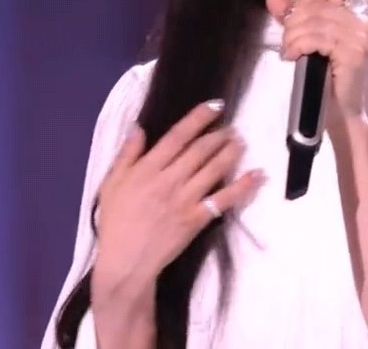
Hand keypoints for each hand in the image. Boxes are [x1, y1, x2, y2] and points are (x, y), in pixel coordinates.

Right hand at [91, 101, 264, 302]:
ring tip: (241, 142)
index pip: (177, 136)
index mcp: (147, 168)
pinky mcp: (197, 219)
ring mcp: (185, 199)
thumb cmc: (115, 221)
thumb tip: (139, 127)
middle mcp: (169, 179)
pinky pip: (223, 200)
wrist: (126, 260)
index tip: (214, 106)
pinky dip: (242, 187)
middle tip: (231, 126)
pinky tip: (256, 175)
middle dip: (218, 135)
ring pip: (214, 169)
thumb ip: (126, 155)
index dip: (198, 118)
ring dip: (231, 153)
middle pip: (199, 150)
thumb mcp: (111, 183)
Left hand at [264, 0, 367, 116]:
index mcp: (358, 12)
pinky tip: (291, 57)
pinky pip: (317, 39)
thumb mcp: (303, 35)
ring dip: (293, 36)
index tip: (290, 18)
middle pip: (318, 8)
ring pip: (315, 23)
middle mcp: (364, 22)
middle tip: (286, 41)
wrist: (334, 108)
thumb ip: (289, 13)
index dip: (304, 0)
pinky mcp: (354, 54)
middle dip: (293, 22)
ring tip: (288, 50)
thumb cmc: (321, 72)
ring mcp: (361, 37)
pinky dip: (298, 45)